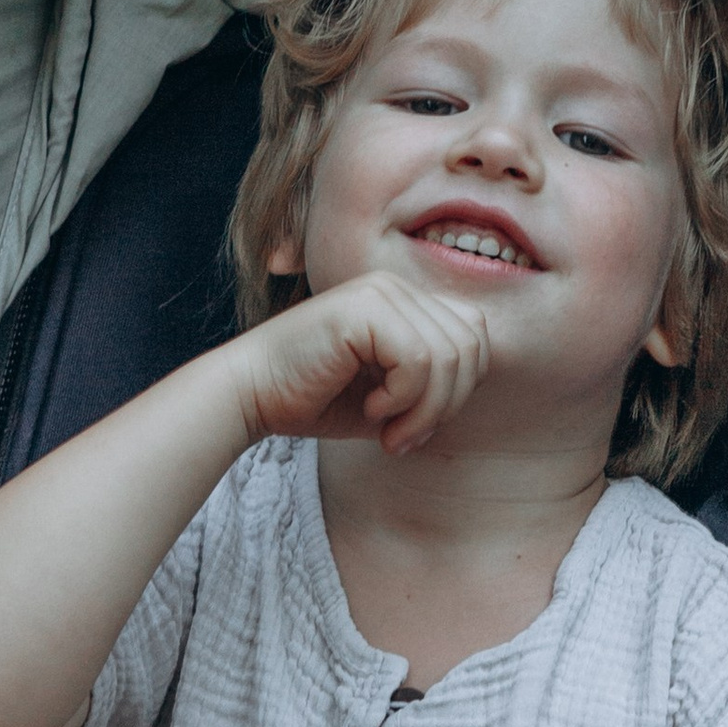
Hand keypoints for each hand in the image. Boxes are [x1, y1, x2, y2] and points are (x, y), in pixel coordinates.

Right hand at [230, 274, 490, 456]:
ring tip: (390, 433)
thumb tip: (478, 383)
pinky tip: (372, 409)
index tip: (417, 428)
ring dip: (426, 409)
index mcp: (404, 302)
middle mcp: (395, 288)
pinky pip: (419, 359)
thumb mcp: (389, 395)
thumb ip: (432, 383)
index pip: (474, 335)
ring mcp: (380, 292)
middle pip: (470, 345)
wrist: (249, 396)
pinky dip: (403, 398)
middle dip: (448, 405)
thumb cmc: (313, 400)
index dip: (461, 388)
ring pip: (448, 355)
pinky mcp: (364, 308)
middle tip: (405, 438)